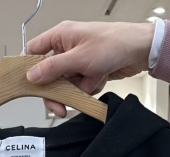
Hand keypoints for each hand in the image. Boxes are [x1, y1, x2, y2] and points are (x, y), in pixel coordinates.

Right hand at [26, 21, 154, 117]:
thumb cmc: (113, 43)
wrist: (139, 50)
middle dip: (58, 90)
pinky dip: (90, 86)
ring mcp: (78, 60)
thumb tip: (32, 75)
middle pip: (50, 75)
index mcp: (60, 36)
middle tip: (60, 106)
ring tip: (93, 76)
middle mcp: (67, 47)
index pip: (34, 52)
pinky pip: (81, 87)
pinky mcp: (88, 71)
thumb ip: (53, 68)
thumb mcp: (79, 58)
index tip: (31, 86)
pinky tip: (101, 77)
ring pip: (67, 84)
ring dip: (79, 87)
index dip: (30, 69)